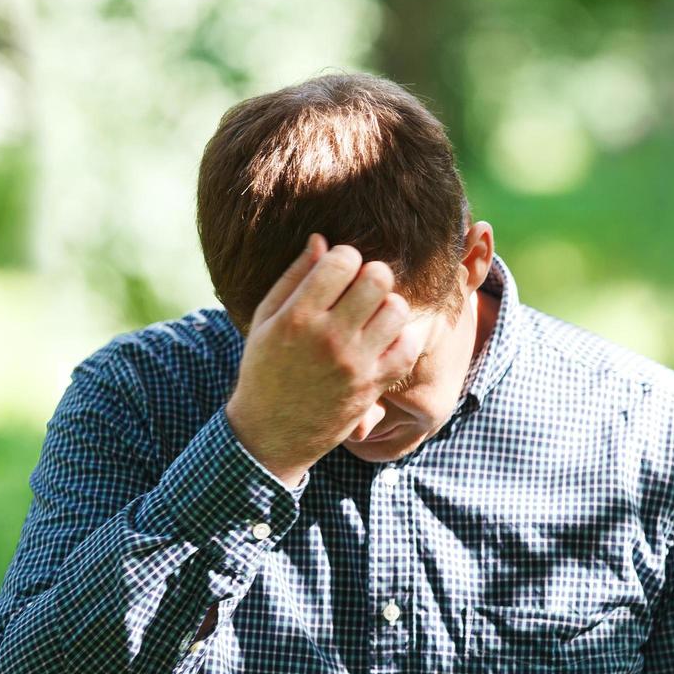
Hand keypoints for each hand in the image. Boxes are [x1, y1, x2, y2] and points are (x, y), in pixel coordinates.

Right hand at [224, 233, 425, 486]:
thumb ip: (293, 278)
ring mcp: (355, 364)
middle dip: (372, 275)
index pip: (342, 261)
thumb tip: (321, 239)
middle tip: (362, 288)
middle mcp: (329, 338)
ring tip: (373, 315)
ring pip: (397, 310)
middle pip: (377, 279)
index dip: (345, 257)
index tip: (339, 270)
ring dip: (388, 306)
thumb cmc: (265, 370)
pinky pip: (408, 348)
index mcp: (297, 317)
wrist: (271, 434)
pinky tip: (384, 340)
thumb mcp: (265, 321)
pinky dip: (402, 339)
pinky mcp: (373, 386)